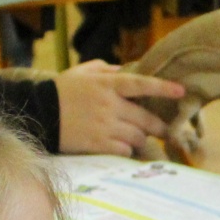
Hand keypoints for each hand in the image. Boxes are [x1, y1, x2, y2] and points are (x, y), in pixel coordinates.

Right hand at [54, 60, 183, 154]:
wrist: (39, 112)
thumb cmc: (61, 90)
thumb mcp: (82, 72)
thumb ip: (107, 70)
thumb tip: (127, 69)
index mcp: (107, 85)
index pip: (141, 84)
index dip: (163, 88)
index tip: (181, 92)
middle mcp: (109, 105)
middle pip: (145, 118)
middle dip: (158, 126)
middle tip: (164, 130)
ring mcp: (104, 126)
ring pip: (137, 137)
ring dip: (141, 139)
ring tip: (137, 138)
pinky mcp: (97, 144)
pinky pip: (124, 150)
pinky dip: (127, 150)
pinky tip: (122, 147)